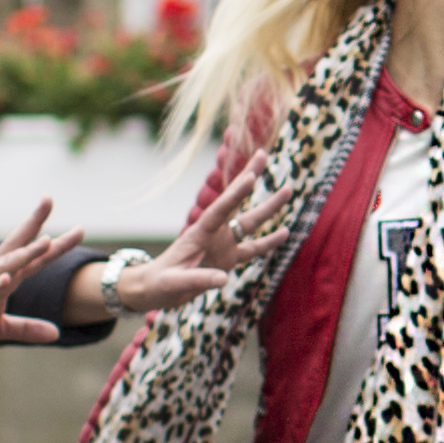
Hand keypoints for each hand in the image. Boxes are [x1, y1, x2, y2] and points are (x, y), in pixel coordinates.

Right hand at [0, 198, 78, 347]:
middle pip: (20, 246)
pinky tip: (7, 279)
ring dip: (26, 253)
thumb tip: (56, 334)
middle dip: (36, 224)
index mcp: (4, 278)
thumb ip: (26, 329)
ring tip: (47, 240)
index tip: (79, 230)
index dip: (57, 245)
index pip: (35, 259)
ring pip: (6, 264)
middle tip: (50, 199)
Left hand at [95, 163, 290, 319]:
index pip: (220, 210)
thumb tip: (224, 279)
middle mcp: (214, 233)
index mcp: (199, 233)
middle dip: (249, 177)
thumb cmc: (160, 283)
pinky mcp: (228, 259)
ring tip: (288, 190)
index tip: (250, 177)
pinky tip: (285, 232)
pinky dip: (268, 242)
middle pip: (236, 203)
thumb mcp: (173, 283)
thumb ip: (197, 280)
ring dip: (268, 207)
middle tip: (264, 154)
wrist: (155, 289)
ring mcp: (223, 245)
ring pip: (250, 222)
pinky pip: (253, 249)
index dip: (235, 194)